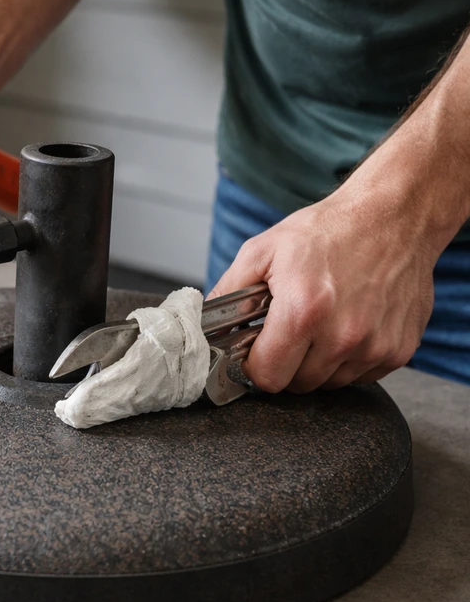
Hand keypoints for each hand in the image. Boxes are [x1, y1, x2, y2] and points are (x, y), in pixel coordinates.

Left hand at [208, 174, 435, 392]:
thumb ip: (227, 292)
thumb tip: (201, 325)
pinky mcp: (399, 350)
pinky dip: (348, 360)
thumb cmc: (326, 231)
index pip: (266, 377)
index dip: (254, 366)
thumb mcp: (262, 251)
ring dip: (317, 363)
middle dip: (285, 363)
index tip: (254, 352)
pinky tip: (346, 325)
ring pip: (328, 384)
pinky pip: (360, 376)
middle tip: (288, 330)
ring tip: (319, 323)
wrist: (392, 217)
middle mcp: (343, 335)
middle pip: (297, 385)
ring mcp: (375, 346)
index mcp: (303, 311)